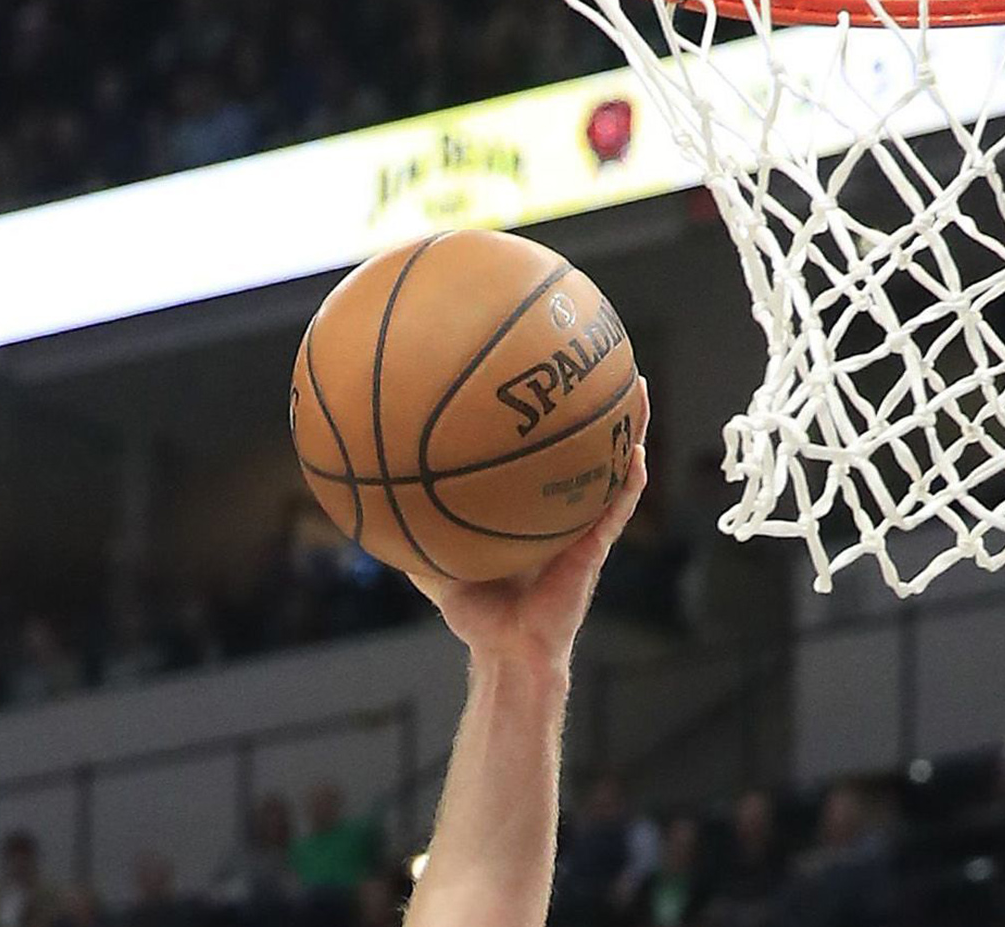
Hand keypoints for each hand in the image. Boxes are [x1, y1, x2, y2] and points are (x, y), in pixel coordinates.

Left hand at [409, 377, 649, 670]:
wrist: (508, 653)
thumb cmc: (476, 612)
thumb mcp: (434, 562)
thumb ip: (409, 528)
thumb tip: (368, 493)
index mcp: (528, 505)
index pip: (537, 450)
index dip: (542, 412)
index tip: (541, 366)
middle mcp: (559, 506)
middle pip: (580, 443)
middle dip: (592, 399)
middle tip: (598, 353)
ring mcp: (582, 525)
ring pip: (611, 465)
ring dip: (628, 427)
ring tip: (635, 385)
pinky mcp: (595, 549)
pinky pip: (617, 508)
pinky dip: (629, 481)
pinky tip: (636, 453)